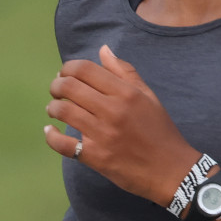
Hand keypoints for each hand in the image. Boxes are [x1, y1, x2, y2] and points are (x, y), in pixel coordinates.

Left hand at [44, 44, 198, 206]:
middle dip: (56, 85)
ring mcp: (102, 135)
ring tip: (55, 109)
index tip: (65, 74)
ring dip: (53, 107)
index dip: (68, 68)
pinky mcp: (95, 157)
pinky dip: (51, 135)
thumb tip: (103, 49)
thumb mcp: (148, 96)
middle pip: (69, 87)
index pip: (84, 69)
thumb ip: (125, 71)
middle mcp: (112, 110)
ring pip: (63, 111)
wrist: (171, 170)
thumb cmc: (160, 130)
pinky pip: (62, 144)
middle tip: (57, 90)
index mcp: (125, 93)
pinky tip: (50, 130)